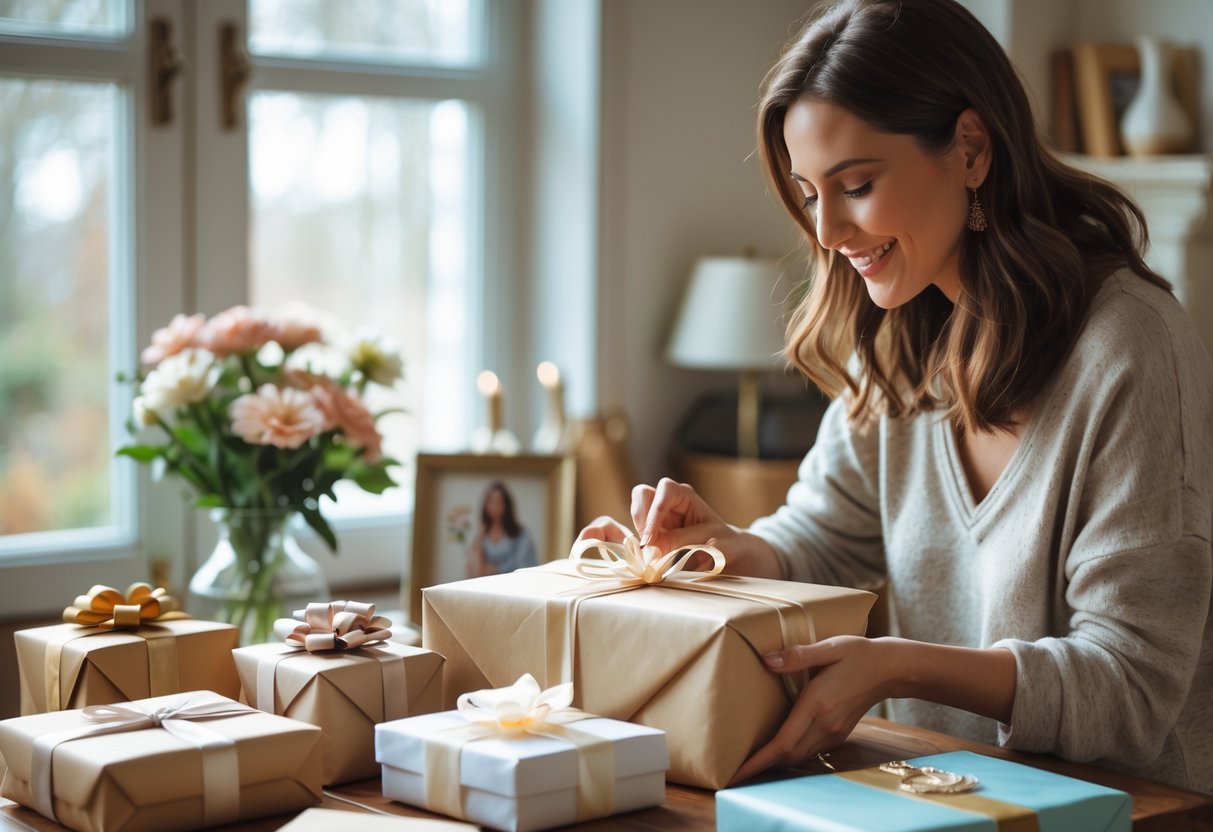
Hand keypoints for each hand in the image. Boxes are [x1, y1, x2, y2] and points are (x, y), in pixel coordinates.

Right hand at [631, 478, 783, 577]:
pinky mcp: (651, 534)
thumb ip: (682, 543)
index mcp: (684, 496)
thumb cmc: (724, 542)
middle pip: (642, 495)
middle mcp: (668, 502)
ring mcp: (657, 517)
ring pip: (636, 514)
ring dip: (639, 534)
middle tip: (647, 545)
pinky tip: (649, 559)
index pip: (665, 491)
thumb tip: (652, 548)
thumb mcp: (710, 543)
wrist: (727, 554)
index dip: (655, 512)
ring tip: (652, 555)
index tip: (650, 539)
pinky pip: (637, 533)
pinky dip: (639, 546)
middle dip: (641, 519)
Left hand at [731, 636, 904, 783]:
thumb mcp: (829, 648)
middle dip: (761, 766)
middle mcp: (826, 724)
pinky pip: (810, 750)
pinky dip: (791, 754)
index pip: (784, 742)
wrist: (889, 668)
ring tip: (751, 763)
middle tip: (734, 771)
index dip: (759, 760)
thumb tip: (766, 660)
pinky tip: (778, 748)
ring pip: (799, 756)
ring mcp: (834, 732)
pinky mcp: (839, 733)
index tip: (739, 772)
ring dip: (775, 761)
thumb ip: (797, 656)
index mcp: (818, 704)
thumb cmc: (857, 654)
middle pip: (788, 755)